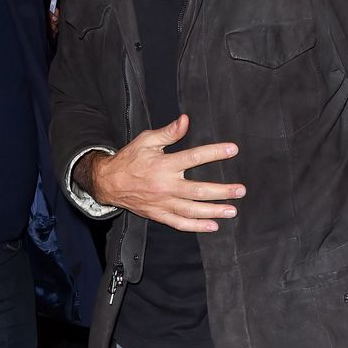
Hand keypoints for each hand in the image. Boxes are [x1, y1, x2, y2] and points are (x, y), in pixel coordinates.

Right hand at [90, 114, 244, 231]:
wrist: (107, 182)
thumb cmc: (129, 160)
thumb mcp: (147, 140)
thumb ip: (168, 133)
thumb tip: (185, 120)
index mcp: (164, 165)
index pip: (194, 157)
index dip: (215, 152)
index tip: (233, 150)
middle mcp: (166, 186)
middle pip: (199, 190)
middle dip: (222, 191)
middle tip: (240, 190)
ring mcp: (163, 203)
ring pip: (193, 210)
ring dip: (214, 211)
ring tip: (232, 211)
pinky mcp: (159, 214)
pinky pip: (180, 223)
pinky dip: (196, 226)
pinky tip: (212, 226)